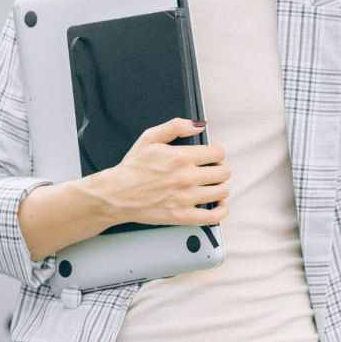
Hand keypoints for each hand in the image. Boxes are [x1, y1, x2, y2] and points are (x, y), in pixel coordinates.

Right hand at [99, 117, 229, 226]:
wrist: (117, 194)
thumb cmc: (133, 168)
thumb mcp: (150, 138)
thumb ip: (175, 126)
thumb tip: (198, 125)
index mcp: (180, 157)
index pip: (218, 153)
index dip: (216, 153)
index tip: (211, 156)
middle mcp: (186, 177)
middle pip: (223, 172)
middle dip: (219, 169)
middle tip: (211, 170)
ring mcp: (185, 198)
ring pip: (222, 192)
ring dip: (220, 187)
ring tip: (211, 185)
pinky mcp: (182, 216)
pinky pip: (213, 216)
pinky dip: (221, 211)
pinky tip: (218, 204)